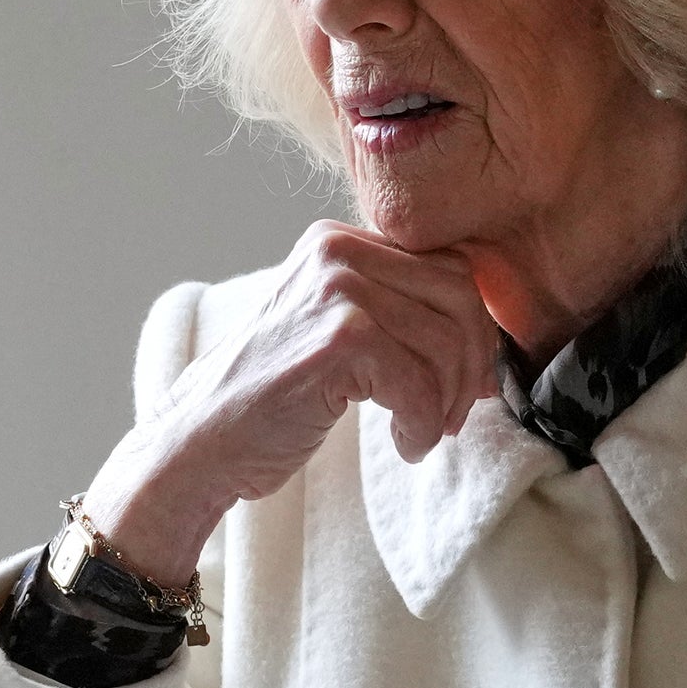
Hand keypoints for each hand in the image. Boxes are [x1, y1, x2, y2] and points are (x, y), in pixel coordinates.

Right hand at [81, 220, 503, 583]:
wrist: (198, 442)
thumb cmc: (267, 399)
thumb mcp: (331, 331)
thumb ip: (392, 313)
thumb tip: (488, 335)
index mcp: (336, 241)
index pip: (447, 266)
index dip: (472, 328)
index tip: (465, 381)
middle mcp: (335, 251)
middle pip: (460, 297)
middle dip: (470, 365)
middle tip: (450, 415)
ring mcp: (336, 290)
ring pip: (448, 342)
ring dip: (447, 404)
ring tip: (421, 433)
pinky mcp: (339, 339)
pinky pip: (422, 385)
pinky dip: (423, 426)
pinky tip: (404, 445)